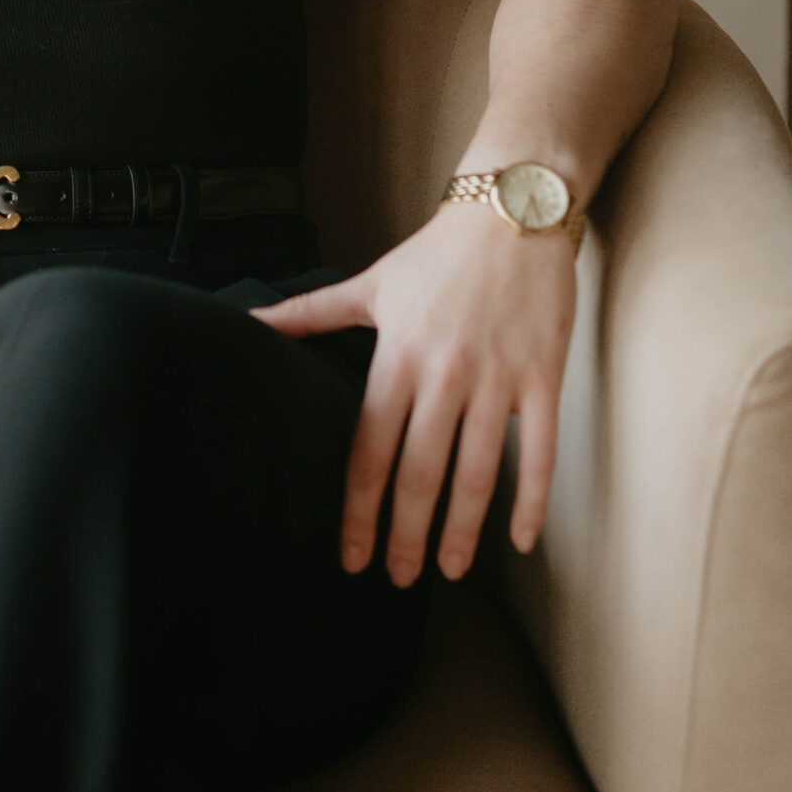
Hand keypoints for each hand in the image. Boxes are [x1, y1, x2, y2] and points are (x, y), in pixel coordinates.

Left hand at [252, 203, 576, 586]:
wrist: (512, 211)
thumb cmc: (437, 252)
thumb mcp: (369, 283)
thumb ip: (310, 312)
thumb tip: (248, 322)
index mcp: (397, 356)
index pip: (369, 448)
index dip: (358, 509)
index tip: (352, 556)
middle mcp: (443, 373)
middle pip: (419, 472)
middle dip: (405, 534)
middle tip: (399, 580)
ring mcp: (495, 378)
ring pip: (476, 472)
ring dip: (461, 530)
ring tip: (448, 569)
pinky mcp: (542, 376)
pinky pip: (539, 452)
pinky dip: (531, 501)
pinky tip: (520, 541)